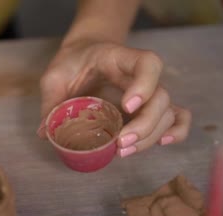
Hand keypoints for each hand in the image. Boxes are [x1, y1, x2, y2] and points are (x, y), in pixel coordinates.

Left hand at [38, 40, 190, 157]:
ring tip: (122, 151)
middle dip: (144, 125)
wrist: (83, 56)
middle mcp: (140, 76)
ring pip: (167, 113)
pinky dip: (176, 132)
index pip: (147, 64)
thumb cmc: (71, 65)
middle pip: (161, 97)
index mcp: (119, 59)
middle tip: (120, 143)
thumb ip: (51, 101)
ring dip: (150, 137)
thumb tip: (45, 133)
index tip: (127, 106)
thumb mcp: (55, 77)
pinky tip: (161, 144)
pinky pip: (177, 118)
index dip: (144, 85)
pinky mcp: (149, 108)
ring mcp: (149, 93)